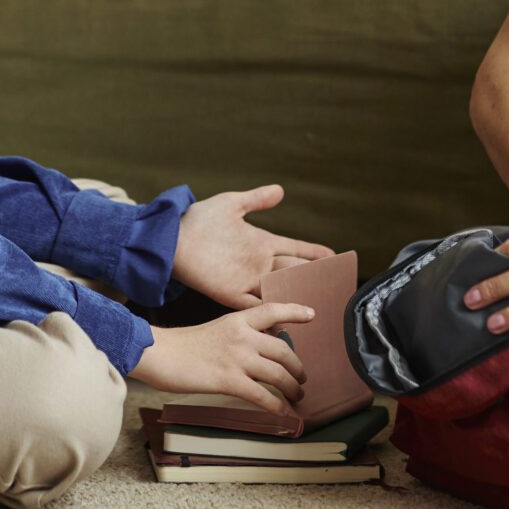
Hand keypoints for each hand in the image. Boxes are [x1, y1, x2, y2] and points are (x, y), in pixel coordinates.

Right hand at [129, 303, 315, 414]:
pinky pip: (262, 395)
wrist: (160, 353)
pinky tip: (283, 412)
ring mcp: (237, 358)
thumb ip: (239, 333)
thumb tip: (259, 345)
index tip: (312, 315)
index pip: (273, 310)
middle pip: (283, 350)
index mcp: (238, 320)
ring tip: (297, 396)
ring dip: (292, 388)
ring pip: (278, 374)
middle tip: (301, 378)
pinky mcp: (229, 380)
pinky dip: (277, 405)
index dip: (295, 312)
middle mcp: (242, 336)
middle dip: (297, 368)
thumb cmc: (182, 345)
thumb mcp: (216, 329)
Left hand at [172, 185, 334, 308]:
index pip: (296, 249)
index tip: (334, 257)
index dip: (315, 253)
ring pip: (281, 289)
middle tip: (336, 285)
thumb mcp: (232, 204)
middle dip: (315, 277)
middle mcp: (258, 263)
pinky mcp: (232, 294)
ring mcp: (247, 280)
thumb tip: (280, 190)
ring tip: (321, 304)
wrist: (172, 239)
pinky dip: (272, 311)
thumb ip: (256, 199)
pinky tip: (288, 318)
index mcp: (262, 242)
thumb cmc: (199, 219)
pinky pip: (257, 305)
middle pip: (294, 271)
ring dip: (298, 296)